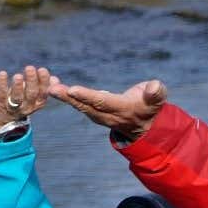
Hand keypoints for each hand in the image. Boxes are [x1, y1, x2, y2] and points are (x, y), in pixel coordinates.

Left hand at [0, 65, 54, 129]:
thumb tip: (54, 79)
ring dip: (18, 86)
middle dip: (31, 80)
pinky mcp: (0, 104)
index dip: (43, 81)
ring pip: (17, 97)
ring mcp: (13, 107)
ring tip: (18, 75)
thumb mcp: (34, 95)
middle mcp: (27, 106)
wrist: (2, 117)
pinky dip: (2, 83)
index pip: (43, 92)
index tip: (42, 69)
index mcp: (38, 103)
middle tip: (30, 68)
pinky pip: (1, 94)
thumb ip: (44, 86)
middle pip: (31, 94)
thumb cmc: (21, 100)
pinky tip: (2, 73)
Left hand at [49, 77, 167, 142]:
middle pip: (85, 105)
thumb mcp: (157, 100)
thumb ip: (156, 93)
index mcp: (123, 109)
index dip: (88, 96)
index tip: (73, 90)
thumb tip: (154, 86)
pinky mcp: (92, 112)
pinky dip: (65, 95)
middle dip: (68, 97)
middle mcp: (107, 115)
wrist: (143, 123)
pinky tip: (53, 84)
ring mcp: (98, 115)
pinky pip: (77, 103)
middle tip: (52, 88)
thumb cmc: (151, 105)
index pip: (103, 102)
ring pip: (79, 105)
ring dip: (63, 96)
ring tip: (50, 84)